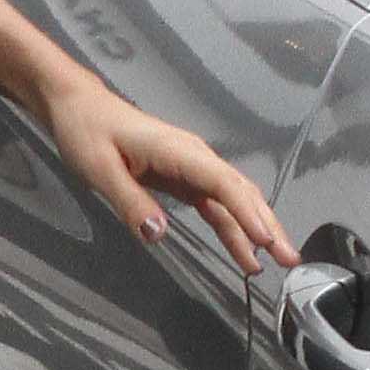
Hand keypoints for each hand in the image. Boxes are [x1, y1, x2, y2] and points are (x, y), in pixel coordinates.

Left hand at [48, 76, 298, 274]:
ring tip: (278, 263)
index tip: (266, 241)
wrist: (79, 107)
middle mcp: (195, 158)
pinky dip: (233, 228)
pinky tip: (244, 253)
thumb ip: (130, 202)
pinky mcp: (184, 179)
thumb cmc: (87, 131)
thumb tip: (158, 234)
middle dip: (268, 226)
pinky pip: (216, 206)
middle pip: (241, 193)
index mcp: (179, 151)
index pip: (223, 183)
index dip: (247, 213)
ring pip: (234, 201)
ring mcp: (192, 168)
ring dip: (256, 231)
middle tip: (290, 259)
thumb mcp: (100, 169)